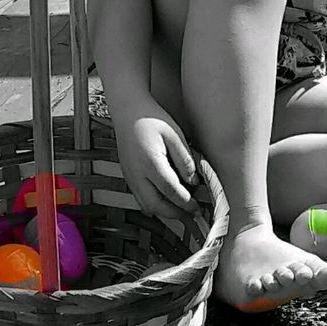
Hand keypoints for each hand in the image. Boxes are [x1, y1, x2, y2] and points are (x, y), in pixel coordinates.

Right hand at [114, 100, 200, 221]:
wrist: (128, 111)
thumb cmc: (151, 118)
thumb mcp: (175, 135)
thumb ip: (185, 160)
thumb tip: (194, 181)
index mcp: (150, 162)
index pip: (170, 191)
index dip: (186, 203)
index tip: (198, 207)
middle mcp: (137, 174)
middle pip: (155, 205)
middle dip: (175, 214)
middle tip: (192, 214)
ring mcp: (130, 177)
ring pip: (147, 205)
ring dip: (165, 212)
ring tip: (183, 211)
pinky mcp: (129, 177)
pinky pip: (141, 198)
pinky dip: (156, 205)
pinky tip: (168, 202)